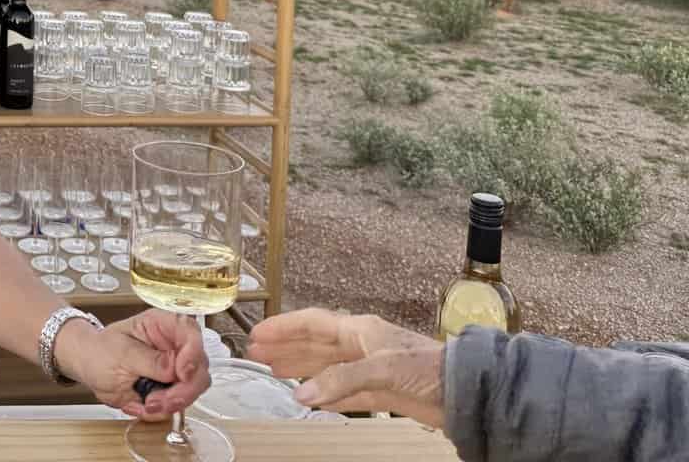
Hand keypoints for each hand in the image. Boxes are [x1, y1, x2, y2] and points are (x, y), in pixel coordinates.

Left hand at [57, 310, 209, 420]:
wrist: (89, 368)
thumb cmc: (100, 351)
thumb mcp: (120, 352)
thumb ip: (148, 360)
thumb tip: (173, 368)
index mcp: (162, 324)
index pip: (190, 331)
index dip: (193, 353)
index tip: (182, 373)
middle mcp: (174, 345)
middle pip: (199, 366)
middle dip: (182, 389)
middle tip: (160, 400)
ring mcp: (175, 367)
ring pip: (193, 389)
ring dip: (171, 403)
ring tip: (145, 403)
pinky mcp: (171, 387)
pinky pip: (178, 404)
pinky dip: (161, 411)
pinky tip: (141, 404)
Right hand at [247, 308, 445, 427]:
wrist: (466, 393)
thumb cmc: (429, 368)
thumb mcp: (381, 368)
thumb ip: (340, 381)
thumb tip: (301, 393)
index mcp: (359, 330)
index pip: (312, 323)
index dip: (284, 328)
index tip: (258, 334)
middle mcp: (361, 346)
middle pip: (315, 344)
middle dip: (286, 347)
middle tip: (257, 352)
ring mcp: (370, 369)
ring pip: (326, 367)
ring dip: (300, 368)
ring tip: (274, 371)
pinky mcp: (381, 392)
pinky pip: (343, 392)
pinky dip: (325, 394)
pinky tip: (311, 398)